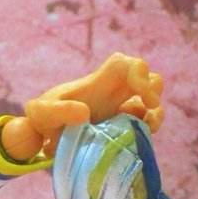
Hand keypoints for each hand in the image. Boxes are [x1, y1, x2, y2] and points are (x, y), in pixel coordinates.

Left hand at [1, 53, 164, 159]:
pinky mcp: (121, 125)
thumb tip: (85, 113)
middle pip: (145, 74)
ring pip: (150, 96)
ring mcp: (119, 107)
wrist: (42, 135)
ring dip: (156, 109)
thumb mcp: (41, 113)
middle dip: (153, 88)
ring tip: (149, 125)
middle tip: (148, 108)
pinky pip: (145, 119)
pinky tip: (143, 134)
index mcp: (96, 83)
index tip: (140, 92)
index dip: (137, 70)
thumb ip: (57, 111)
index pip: (122, 63)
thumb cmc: (42, 118)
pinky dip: (151, 124)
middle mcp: (112, 92)